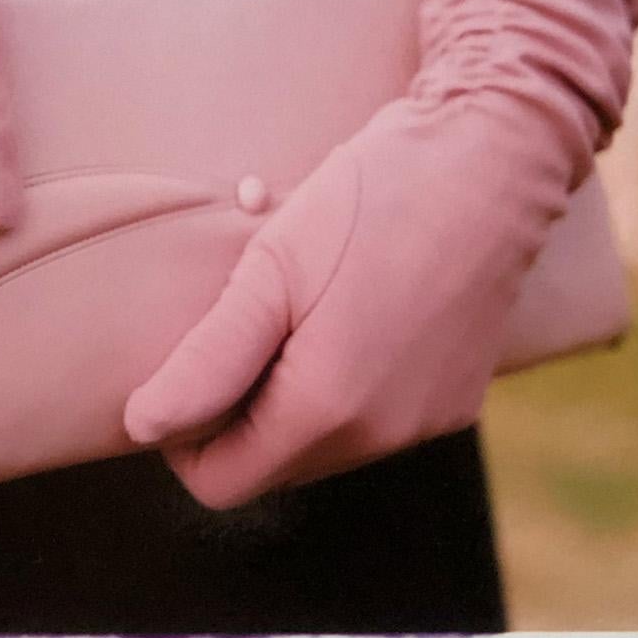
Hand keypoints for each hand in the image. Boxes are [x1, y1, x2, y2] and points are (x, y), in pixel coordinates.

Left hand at [123, 0, 637, 507]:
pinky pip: (375, 421)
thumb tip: (143, 427)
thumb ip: (209, 360)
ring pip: (323, 446)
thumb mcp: (273, 268)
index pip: (220, 481)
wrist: (494, 156)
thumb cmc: (373, 198)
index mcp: (326, 409)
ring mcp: (426, 423)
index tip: (184, 367)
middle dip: (237, 414)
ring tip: (298, 311)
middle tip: (239, 324)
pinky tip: (353, 312)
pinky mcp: (456, 401)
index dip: (183, 435)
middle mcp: (381, 437)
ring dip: (291, 398)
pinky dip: (346, 385)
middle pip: (271, 467)